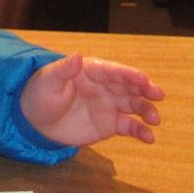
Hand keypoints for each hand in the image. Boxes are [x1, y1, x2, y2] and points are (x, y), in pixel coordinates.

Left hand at [19, 53, 163, 145]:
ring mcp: (108, 104)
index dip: (128, 74)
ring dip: (146, 110)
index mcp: (90, 70)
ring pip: (133, 105)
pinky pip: (129, 126)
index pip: (113, 70)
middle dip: (145, 89)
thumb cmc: (39, 94)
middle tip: (158, 95)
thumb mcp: (48, 80)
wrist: (35, 120)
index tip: (143, 79)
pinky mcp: (109, 124)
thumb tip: (78, 55)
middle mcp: (103, 86)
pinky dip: (140, 130)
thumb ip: (64, 69)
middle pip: (129, 86)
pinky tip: (149, 137)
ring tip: (155, 119)